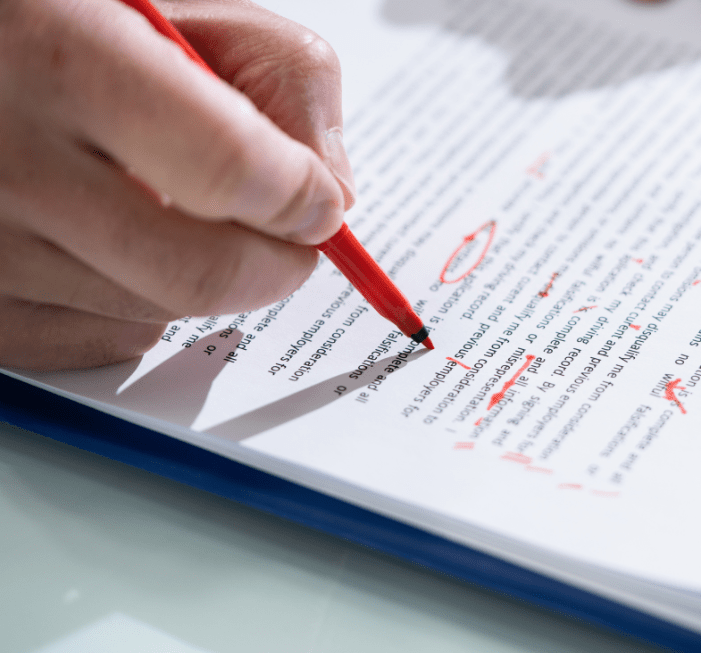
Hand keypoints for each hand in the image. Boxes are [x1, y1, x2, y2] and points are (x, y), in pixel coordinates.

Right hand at [0, 0, 353, 369]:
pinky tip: (115, 240)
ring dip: (200, 276)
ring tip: (166, 203)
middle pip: (197, 274)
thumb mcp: (185, 5)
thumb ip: (283, 79)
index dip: (298, 198)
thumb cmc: (71, 22)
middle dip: (275, 265)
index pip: (226, 168)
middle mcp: (4, 158)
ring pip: (152, 315)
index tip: (320, 204)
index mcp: (62, 55)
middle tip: (291, 237)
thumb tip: (331, 196)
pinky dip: (137, 304)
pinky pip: (98, 342)